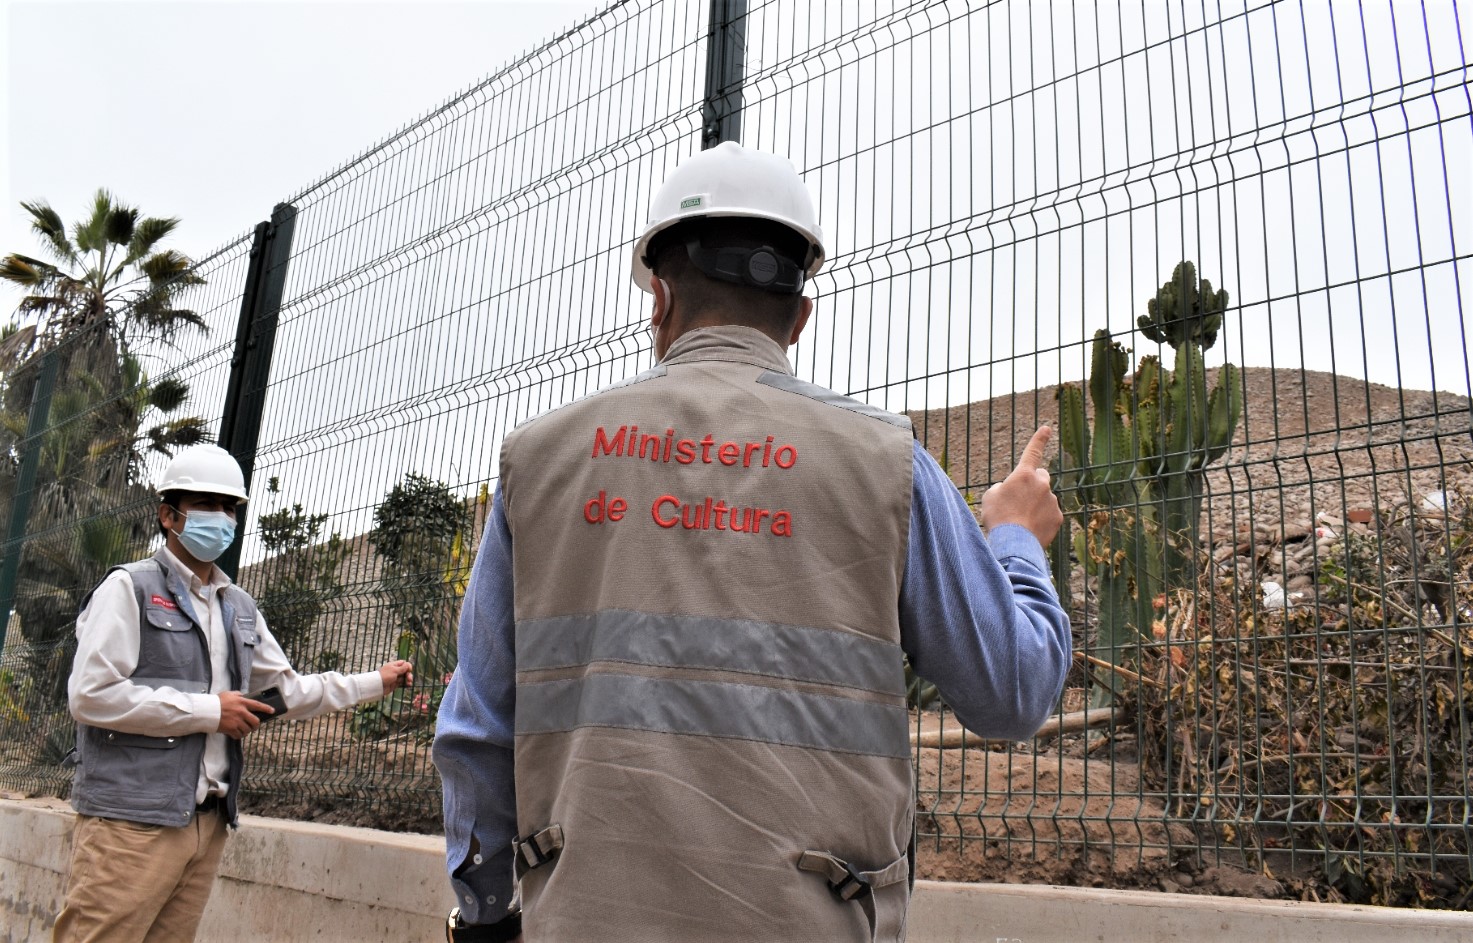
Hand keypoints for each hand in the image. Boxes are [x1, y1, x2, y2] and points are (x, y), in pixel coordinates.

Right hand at [217, 690, 270, 737]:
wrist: (206, 711)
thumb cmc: (217, 702)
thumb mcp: (228, 694)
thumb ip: (238, 694)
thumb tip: (243, 695)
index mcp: (242, 702)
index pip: (258, 705)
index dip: (266, 708)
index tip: (272, 711)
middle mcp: (242, 712)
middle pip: (255, 721)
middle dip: (256, 725)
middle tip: (254, 726)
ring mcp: (237, 721)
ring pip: (248, 730)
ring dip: (246, 731)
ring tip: (243, 730)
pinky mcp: (231, 729)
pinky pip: (239, 735)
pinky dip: (238, 736)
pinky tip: (236, 734)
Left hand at [379, 659, 413, 694]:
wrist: (377, 686)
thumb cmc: (385, 676)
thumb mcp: (394, 670)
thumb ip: (402, 668)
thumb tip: (408, 664)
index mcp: (394, 665)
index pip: (403, 663)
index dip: (407, 666)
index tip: (409, 670)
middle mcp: (395, 671)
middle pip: (405, 671)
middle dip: (408, 674)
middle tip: (409, 678)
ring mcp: (395, 677)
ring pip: (404, 677)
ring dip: (408, 679)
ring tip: (409, 683)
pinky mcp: (395, 684)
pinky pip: (402, 683)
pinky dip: (406, 683)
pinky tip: (408, 685)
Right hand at [981, 425, 1064, 545]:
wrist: (1013, 544)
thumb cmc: (998, 517)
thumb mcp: (991, 496)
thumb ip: (1004, 487)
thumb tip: (1011, 491)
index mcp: (1024, 475)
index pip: (1032, 452)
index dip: (1039, 439)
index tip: (1047, 428)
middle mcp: (1042, 484)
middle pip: (1041, 477)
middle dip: (1034, 484)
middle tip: (1020, 499)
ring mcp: (1052, 501)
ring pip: (1045, 498)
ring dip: (1035, 505)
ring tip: (1020, 521)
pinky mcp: (1058, 517)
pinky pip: (1050, 515)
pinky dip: (1042, 520)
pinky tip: (1030, 529)